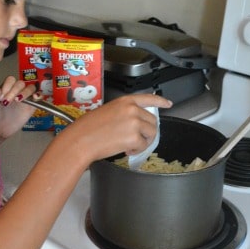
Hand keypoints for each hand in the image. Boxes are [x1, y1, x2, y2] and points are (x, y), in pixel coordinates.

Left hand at [0, 76, 36, 141]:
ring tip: (18, 100)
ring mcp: (26, 98)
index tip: (1, 97)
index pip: (10, 80)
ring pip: (31, 88)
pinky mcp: (32, 106)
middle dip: (13, 91)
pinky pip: (39, 97)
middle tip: (6, 103)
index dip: (7, 86)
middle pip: (20, 83)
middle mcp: (17, 91)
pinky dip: (39, 95)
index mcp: (7, 88)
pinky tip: (35, 98)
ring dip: (25, 92)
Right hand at [54, 94, 172, 163]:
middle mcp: (132, 109)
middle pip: (153, 121)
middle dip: (147, 131)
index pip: (149, 98)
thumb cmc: (88, 127)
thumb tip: (137, 121)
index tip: (168, 104)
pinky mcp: (134, 137)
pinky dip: (136, 150)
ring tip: (129, 145)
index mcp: (125, 101)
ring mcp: (135, 123)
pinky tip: (125, 150)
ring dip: (143, 141)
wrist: (81, 140)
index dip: (160, 101)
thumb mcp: (108, 111)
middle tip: (136, 139)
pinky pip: (143, 146)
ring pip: (151, 133)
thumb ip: (125, 112)